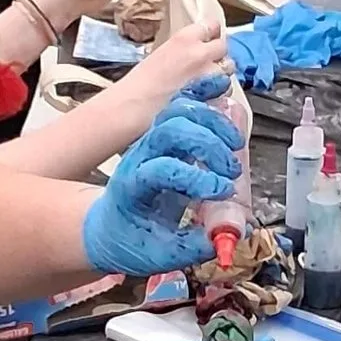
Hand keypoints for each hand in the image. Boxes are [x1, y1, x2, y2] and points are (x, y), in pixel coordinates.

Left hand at [79, 100, 242, 275]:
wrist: (104, 226)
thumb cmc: (129, 241)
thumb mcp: (157, 255)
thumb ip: (189, 248)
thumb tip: (222, 241)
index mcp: (133, 187)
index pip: (162, 168)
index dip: (194, 177)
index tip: (221, 192)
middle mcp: (140, 156)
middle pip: (172, 130)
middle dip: (208, 145)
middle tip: (231, 171)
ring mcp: (151, 140)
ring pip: (178, 111)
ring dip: (212, 121)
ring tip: (236, 144)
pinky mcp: (164, 132)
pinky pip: (181, 103)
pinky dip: (201, 90)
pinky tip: (222, 84)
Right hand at [112, 19, 230, 119]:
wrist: (133, 108)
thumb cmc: (138, 85)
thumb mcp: (161, 55)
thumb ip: (183, 51)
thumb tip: (196, 54)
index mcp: (184, 38)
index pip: (211, 26)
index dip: (211, 35)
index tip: (209, 40)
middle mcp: (201, 53)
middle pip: (223, 47)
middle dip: (218, 56)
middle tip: (206, 66)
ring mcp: (209, 75)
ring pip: (227, 71)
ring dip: (220, 76)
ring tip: (203, 86)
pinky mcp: (213, 96)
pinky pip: (225, 92)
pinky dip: (218, 95)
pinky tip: (202, 100)